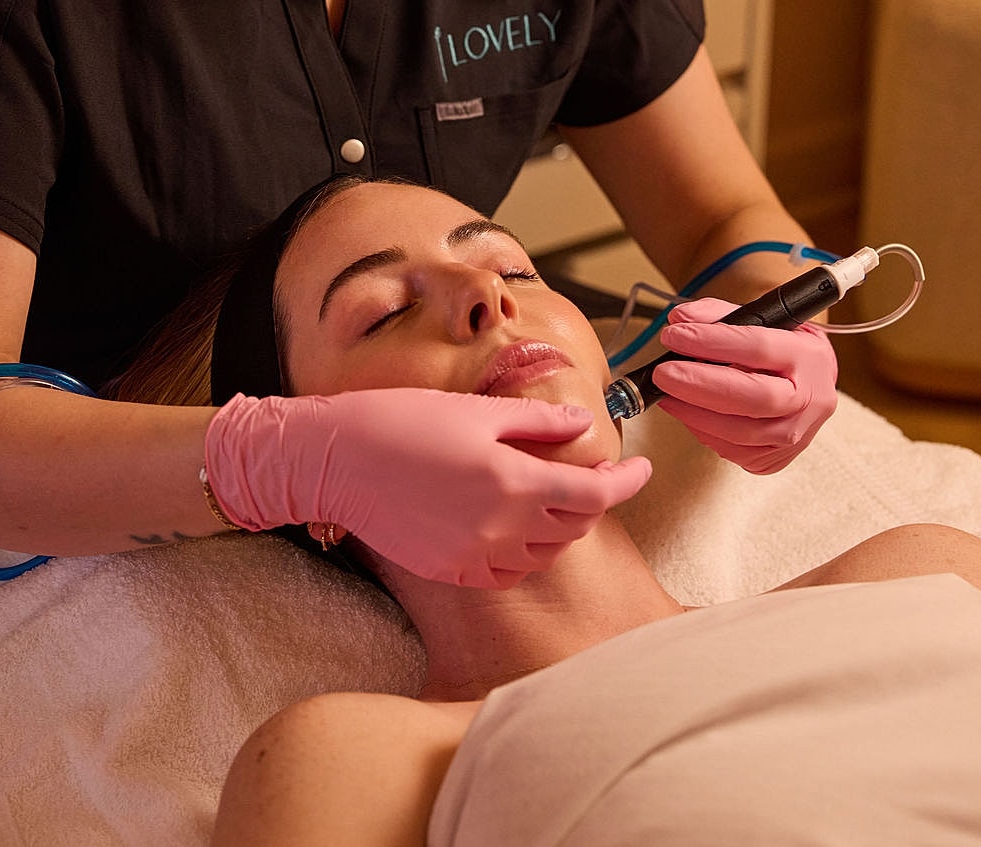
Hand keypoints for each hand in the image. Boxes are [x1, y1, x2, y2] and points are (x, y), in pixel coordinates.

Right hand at [204, 388, 650, 586]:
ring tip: (551, 491)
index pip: (596, 493)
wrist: (338, 462)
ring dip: (562, 523)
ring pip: (547, 550)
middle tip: (590, 469)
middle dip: (593, 496)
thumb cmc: (404, 421)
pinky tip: (515, 523)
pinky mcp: (455, 571)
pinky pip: (510, 569)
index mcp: (515, 481)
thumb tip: (584, 425)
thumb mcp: (478, 411)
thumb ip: (537, 423)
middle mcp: (503, 527)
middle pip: (576, 523)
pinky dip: (527, 549)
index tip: (642, 467)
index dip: (627, 481)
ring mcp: (478, 555)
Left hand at [650, 297, 838, 473]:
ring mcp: (797, 434)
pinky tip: (689, 412)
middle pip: (754, 398)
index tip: (675, 336)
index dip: (712, 342)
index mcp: (809, 356)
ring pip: (742, 433)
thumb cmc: (782, 349)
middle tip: (664, 373)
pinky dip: (704, 432)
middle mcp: (811, 399)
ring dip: (695, 413)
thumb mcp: (761, 319)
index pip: (759, 348)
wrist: (810, 385)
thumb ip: (717, 314)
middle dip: (701, 385)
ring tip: (667, 394)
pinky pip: (735, 451)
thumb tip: (680, 320)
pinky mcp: (777, 459)